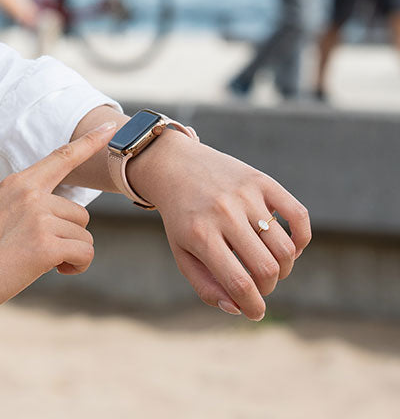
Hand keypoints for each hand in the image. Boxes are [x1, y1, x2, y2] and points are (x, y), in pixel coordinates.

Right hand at [0, 121, 116, 313]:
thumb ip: (20, 203)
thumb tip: (45, 214)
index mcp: (17, 183)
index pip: (61, 157)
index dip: (89, 142)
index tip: (111, 129)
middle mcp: (31, 195)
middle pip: (78, 212)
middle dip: (69, 235)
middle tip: (43, 251)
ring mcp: (39, 219)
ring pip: (83, 235)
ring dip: (71, 252)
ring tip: (44, 263)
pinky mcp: (46, 246)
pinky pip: (84, 253)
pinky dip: (77, 266)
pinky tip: (59, 271)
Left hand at [130, 134, 310, 320]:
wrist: (175, 166)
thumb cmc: (183, 219)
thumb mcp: (182, 253)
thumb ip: (206, 287)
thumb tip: (238, 308)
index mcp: (200, 235)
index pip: (240, 284)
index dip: (254, 307)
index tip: (256, 312)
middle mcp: (224, 213)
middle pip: (267, 269)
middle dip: (268, 287)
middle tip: (258, 283)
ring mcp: (244, 194)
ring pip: (285, 248)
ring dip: (283, 267)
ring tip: (267, 263)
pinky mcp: (261, 180)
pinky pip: (299, 216)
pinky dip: (302, 239)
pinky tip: (289, 246)